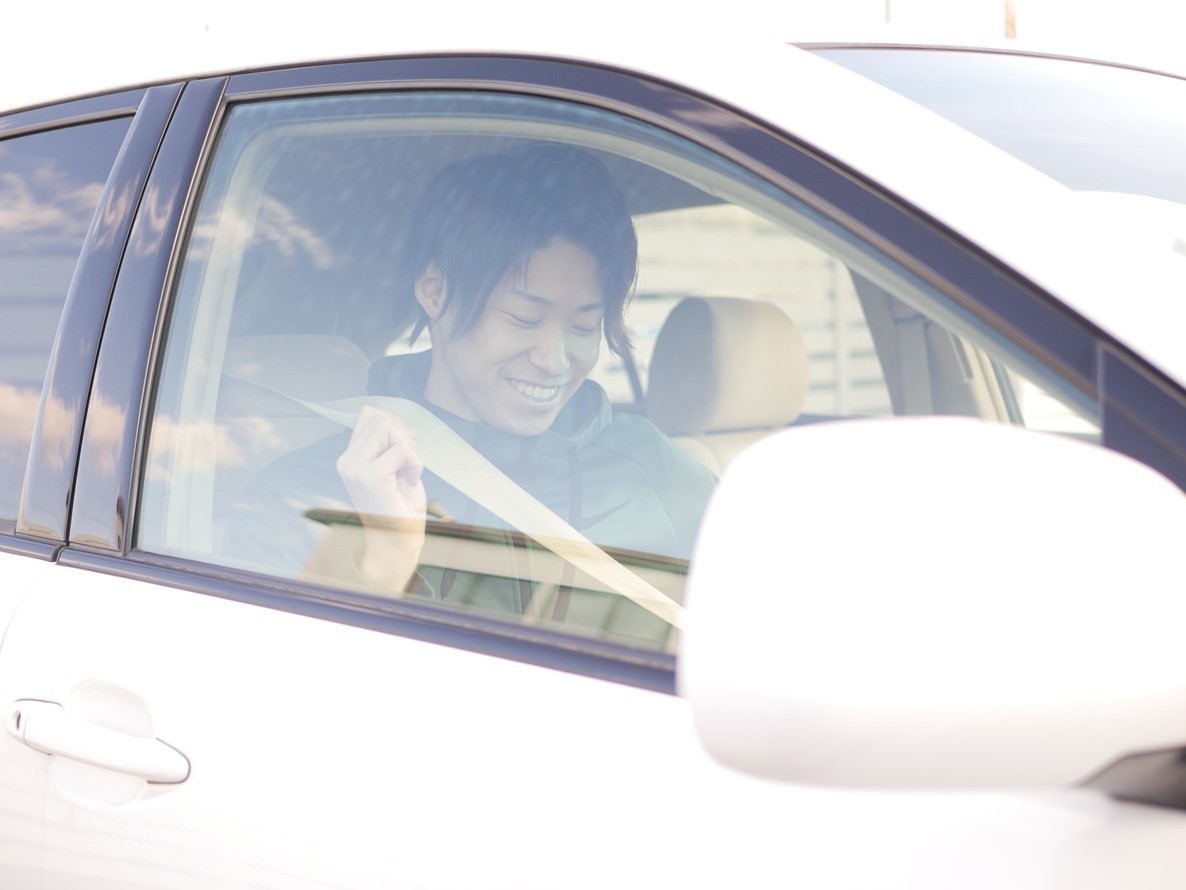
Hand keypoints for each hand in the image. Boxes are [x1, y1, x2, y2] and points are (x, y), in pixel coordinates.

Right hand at [335, 406, 427, 590]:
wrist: (397, 543)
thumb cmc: (400, 507)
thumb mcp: (395, 467)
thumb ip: (389, 444)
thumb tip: (394, 417)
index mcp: (350, 458)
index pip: (369, 415)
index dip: (395, 425)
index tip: (407, 448)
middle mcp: (347, 462)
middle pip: (379, 418)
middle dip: (404, 435)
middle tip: (410, 462)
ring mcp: (355, 469)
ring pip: (387, 427)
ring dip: (409, 447)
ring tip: (410, 470)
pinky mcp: (370, 477)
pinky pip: (400, 449)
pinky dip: (414, 462)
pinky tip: (412, 480)